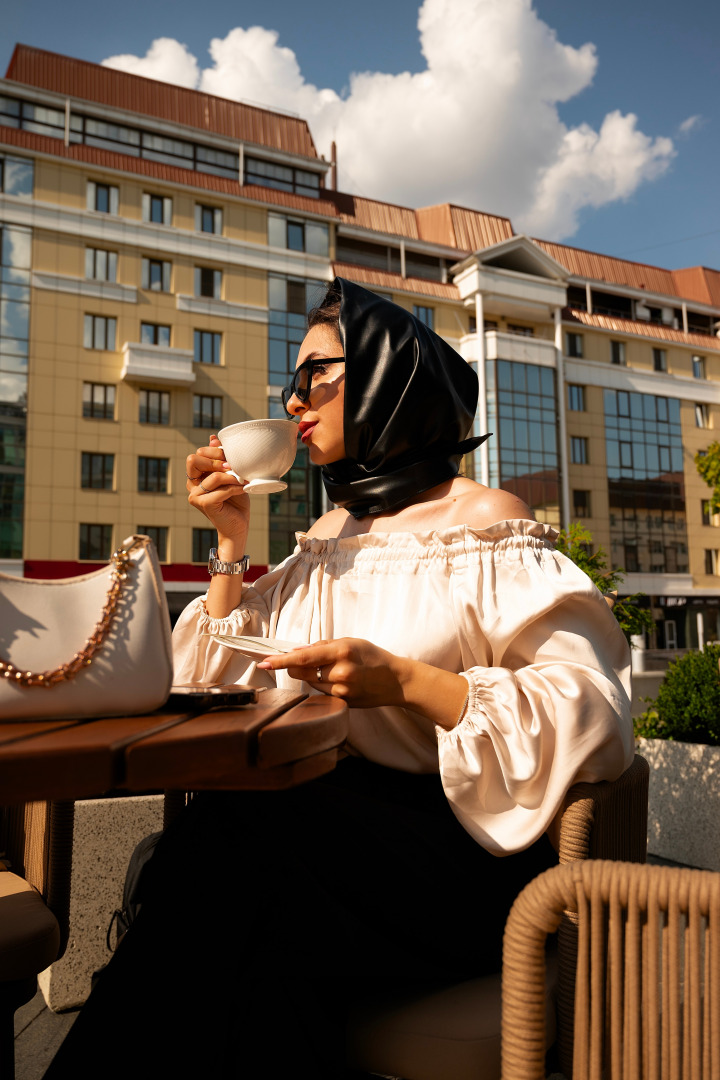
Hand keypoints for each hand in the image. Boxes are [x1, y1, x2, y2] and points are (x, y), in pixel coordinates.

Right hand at [186, 435, 249, 546]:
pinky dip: (236, 487)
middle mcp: (192, 485)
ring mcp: (195, 495)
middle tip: (233, 465)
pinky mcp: (204, 504)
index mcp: (196, 476)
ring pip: (213, 476)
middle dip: (216, 459)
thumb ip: (221, 459)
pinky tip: (244, 488)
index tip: (230, 456)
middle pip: (193, 460)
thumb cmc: (235, 501)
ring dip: (232, 476)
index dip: (214, 451)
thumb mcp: (230, 476)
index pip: (197, 454)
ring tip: (244, 479)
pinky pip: (222, 489)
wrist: (237, 527)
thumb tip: (213, 438)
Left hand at [257, 638, 406, 708]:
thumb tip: (299, 651)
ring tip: (337, 671)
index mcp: (342, 652)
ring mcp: (342, 690)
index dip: (281, 661)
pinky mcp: (343, 702)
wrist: (396, 680)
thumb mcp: (351, 642)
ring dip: (316, 676)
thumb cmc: (374, 657)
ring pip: (312, 682)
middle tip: (300, 661)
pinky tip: (342, 681)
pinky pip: (323, 692)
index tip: (265, 662)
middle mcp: (340, 672)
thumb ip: (324, 646)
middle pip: (303, 671)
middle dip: (297, 666)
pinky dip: (326, 685)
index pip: (304, 657)